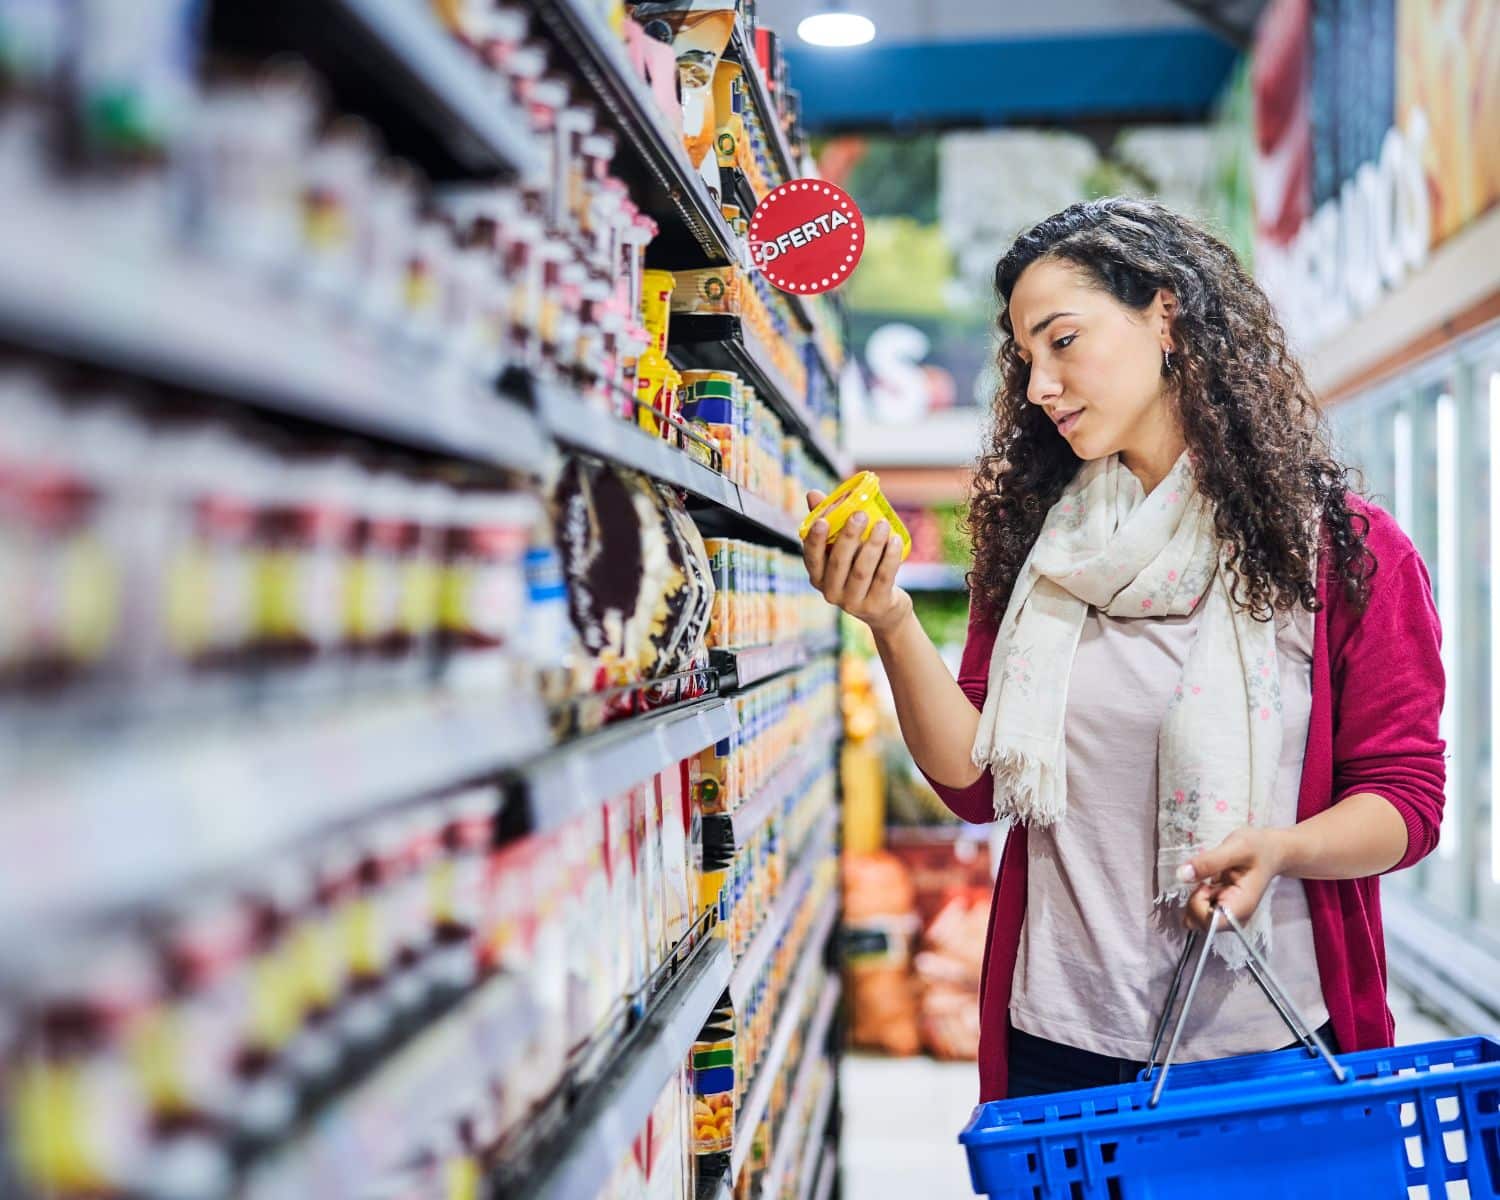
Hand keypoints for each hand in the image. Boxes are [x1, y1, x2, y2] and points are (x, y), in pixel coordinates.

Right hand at [800, 489, 911, 633]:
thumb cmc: (858, 569)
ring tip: (882, 524)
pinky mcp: (876, 605)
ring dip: (873, 545)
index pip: (812, 558)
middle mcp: (831, 593)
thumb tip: (813, 493)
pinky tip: (895, 540)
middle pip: (838, 563)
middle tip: (860, 514)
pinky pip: (883, 579)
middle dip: (848, 537)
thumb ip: (829, 521)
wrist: (884, 608)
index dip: (815, 540)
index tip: (822, 521)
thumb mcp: (843, 549)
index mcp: (819, 577)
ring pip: (862, 571)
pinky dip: (890, 558)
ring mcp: (853, 603)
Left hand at [1179, 827, 1290, 931]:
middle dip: (1195, 900)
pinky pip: (1199, 909)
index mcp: (1241, 907)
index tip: (1204, 884)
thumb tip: (1182, 874)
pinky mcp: (1222, 908)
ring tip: (1212, 879)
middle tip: (1208, 879)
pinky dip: (1198, 895)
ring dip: (1195, 897)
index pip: (1210, 923)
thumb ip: (1209, 862)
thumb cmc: (1259, 849)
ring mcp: (1228, 914)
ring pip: (1196, 917)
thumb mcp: (1235, 848)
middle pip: (1200, 923)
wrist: (1271, 851)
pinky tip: (1211, 882)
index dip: (1198, 906)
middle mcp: (1235, 917)